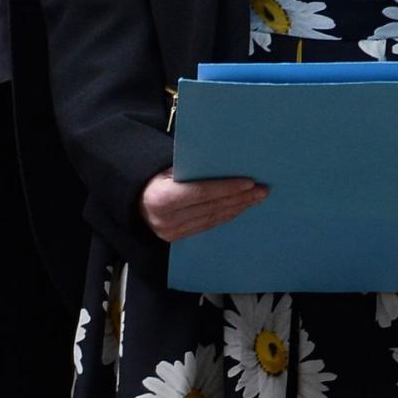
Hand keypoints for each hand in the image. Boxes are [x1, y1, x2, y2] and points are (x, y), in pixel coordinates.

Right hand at [139, 170, 264, 243]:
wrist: (135, 198)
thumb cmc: (157, 176)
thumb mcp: (169, 167)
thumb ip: (193, 167)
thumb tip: (228, 159)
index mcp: (162, 198)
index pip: (202, 193)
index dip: (227, 188)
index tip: (250, 182)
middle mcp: (166, 220)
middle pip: (211, 207)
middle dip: (240, 198)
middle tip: (263, 189)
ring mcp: (171, 232)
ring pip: (212, 218)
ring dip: (238, 208)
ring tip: (257, 198)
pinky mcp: (176, 238)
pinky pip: (207, 225)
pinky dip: (226, 215)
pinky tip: (240, 207)